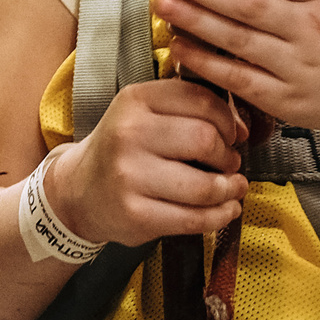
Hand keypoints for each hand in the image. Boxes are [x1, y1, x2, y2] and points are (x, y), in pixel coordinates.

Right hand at [46, 80, 247, 246]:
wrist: (78, 190)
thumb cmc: (122, 149)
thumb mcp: (143, 112)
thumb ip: (187, 109)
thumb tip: (241, 128)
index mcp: (135, 100)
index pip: (200, 100)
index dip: (227, 120)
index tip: (233, 134)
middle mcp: (129, 134)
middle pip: (205, 140)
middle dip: (228, 155)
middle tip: (230, 163)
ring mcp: (130, 176)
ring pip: (204, 185)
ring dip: (230, 189)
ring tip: (232, 187)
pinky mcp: (135, 215)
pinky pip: (193, 218)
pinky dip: (220, 216)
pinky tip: (226, 210)